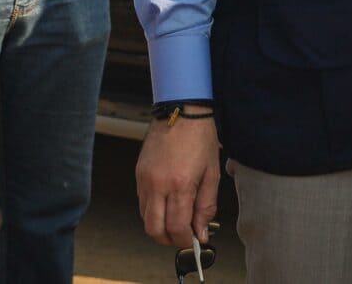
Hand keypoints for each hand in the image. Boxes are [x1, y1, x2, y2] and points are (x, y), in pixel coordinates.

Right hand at [136, 112, 220, 247]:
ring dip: (160, 225)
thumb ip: (206, 206)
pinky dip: (153, 210)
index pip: (177, 227)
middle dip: (169, 239)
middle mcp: (158, 184)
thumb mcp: (212, 173)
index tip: (195, 241)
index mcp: (180, 184)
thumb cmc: (200, 137)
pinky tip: (168, 203)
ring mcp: (145, 179)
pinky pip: (142, 202)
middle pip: (154, 229)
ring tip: (177, 218)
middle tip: (183, 236)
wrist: (181, 110)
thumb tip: (201, 232)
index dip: (185, 240)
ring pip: (145, 218)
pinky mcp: (139, 173)